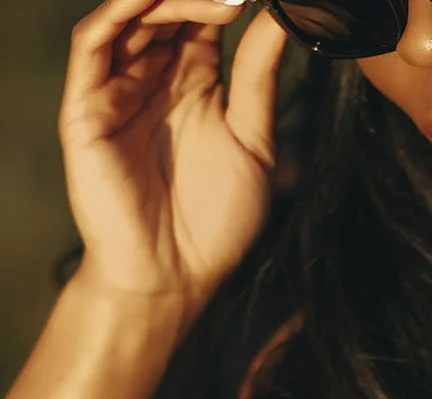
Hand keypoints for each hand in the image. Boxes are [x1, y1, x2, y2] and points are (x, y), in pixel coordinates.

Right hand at [59, 0, 287, 319]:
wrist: (175, 277)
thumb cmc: (216, 223)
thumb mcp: (254, 142)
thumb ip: (260, 76)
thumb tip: (283, 15)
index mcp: (191, 81)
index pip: (199, 15)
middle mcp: (151, 76)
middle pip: (164, 6)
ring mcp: (116, 87)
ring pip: (131, 14)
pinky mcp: (87, 105)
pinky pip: (93, 42)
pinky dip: (121, 11)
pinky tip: (154, 1)